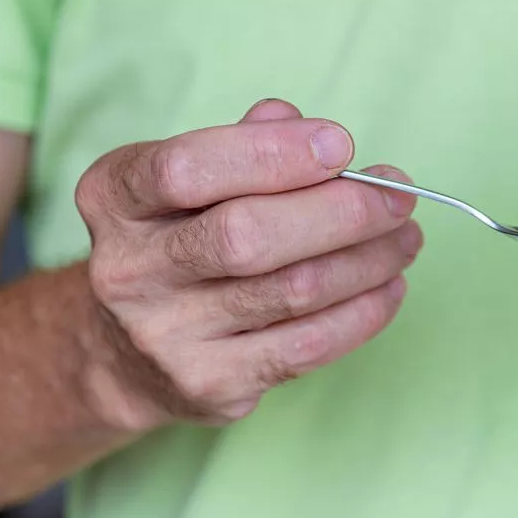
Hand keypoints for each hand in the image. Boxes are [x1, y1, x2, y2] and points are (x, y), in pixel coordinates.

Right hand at [75, 99, 420, 429]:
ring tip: (405, 237)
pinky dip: (363, 312)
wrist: (126, 354)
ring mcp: (165, 336)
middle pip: (247, 235)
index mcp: (113, 198)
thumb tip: (310, 131)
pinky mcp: (209, 386)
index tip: (342, 144)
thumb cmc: (181, 238)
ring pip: (292, 292)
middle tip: (398, 196)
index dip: (273, 153)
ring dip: (369, 260)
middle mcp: (127, 270)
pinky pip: (307, 345)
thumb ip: (245, 144)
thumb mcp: (190, 181)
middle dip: (343, 211)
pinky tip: (389, 287)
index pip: (186, 168)